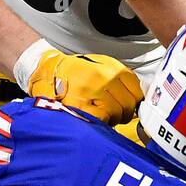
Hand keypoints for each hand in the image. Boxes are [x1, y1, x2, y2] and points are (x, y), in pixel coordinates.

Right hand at [27, 48, 142, 124]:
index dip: (135, 100)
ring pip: (117, 113)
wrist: (49, 71)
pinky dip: (101, 121)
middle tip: (116, 113)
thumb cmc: (75, 70)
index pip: (136, 90)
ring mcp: (93, 93)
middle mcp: (104, 79)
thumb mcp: (100, 64)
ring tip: (104, 114)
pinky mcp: (81, 106)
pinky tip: (95, 117)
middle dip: (125, 112)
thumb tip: (136, 95)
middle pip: (128, 104)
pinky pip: (102, 119)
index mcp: (112, 68)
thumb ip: (119, 77)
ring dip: (113, 118)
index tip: (131, 104)